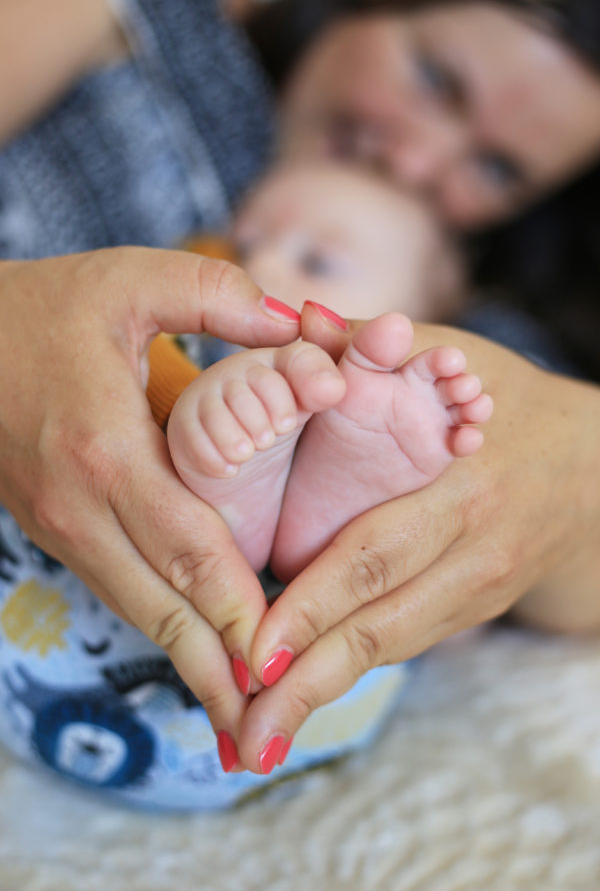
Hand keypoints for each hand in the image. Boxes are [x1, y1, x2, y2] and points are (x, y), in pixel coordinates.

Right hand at [0, 247, 300, 748]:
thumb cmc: (42, 309)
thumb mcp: (131, 282)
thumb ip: (218, 299)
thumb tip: (302, 326)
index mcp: (107, 451)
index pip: (190, 551)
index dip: (240, 613)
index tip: (285, 666)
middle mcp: (82, 507)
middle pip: (164, 607)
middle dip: (219, 674)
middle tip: (267, 737)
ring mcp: (63, 526)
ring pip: (139, 611)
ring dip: (190, 666)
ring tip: (238, 723)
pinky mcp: (58, 529)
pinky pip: (121, 591)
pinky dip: (163, 631)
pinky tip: (195, 655)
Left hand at [234, 323, 599, 771]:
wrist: (595, 467)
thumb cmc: (508, 402)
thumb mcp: (457, 358)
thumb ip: (374, 343)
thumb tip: (298, 318)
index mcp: (463, 488)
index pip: (378, 554)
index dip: (316, 604)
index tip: (254, 648)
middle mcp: (474, 552)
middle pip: (381, 625)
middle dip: (306, 680)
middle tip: (242, 726)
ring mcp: (477, 589)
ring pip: (391, 649)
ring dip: (321, 696)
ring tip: (255, 736)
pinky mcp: (472, 608)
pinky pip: (405, 642)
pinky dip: (350, 674)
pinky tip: (300, 700)